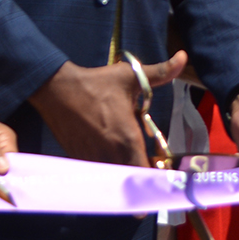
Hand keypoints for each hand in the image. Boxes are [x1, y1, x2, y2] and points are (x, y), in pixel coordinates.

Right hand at [30, 51, 187, 165]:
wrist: (56, 89)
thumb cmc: (95, 83)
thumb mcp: (130, 77)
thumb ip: (161, 71)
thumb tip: (182, 57)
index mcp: (127, 138)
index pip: (146, 172)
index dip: (156, 177)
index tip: (161, 171)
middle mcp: (111, 154)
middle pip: (131, 182)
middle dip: (141, 179)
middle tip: (147, 169)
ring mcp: (93, 159)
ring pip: (113, 179)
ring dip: (123, 177)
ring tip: (130, 165)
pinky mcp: (78, 159)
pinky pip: (97, 173)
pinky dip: (106, 172)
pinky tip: (110, 159)